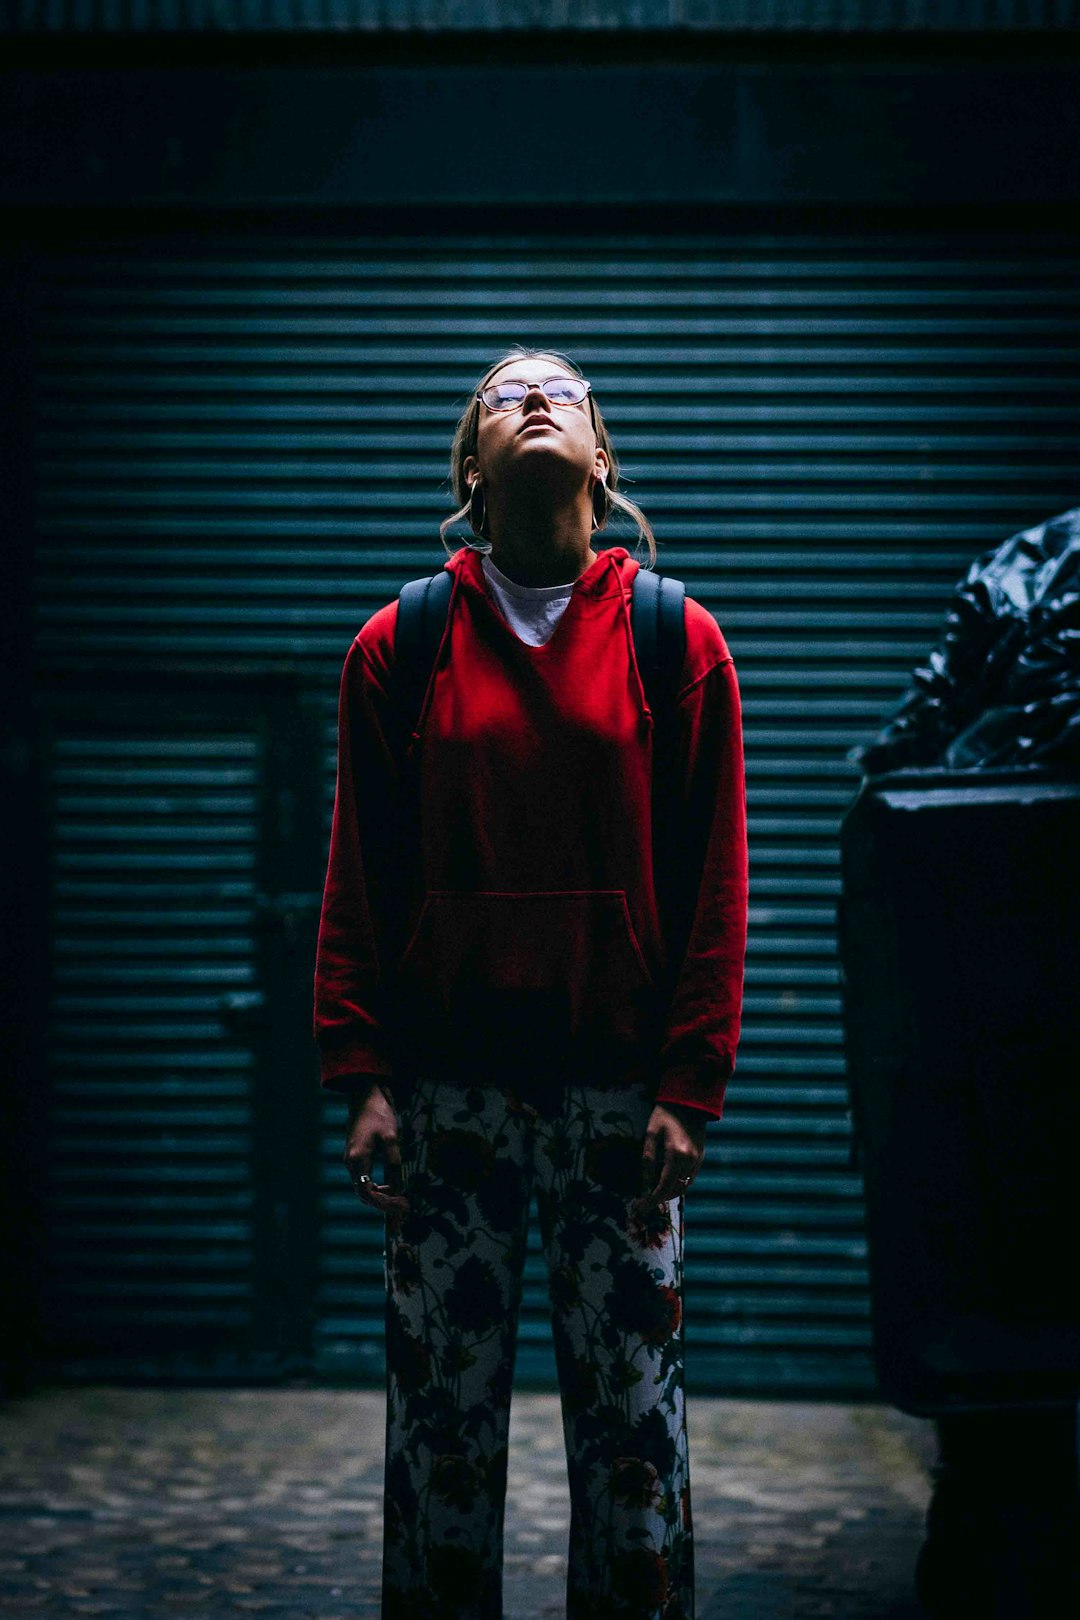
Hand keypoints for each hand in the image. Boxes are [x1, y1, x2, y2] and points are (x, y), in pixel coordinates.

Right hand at [342, 1082, 409, 1226]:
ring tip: (400, 1200)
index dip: (384, 1204)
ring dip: (381, 1197)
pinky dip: (377, 1188)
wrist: (364, 1095)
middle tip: (404, 1208)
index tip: (401, 1207)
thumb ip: (394, 1162)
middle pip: (364, 1194)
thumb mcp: (391, 1137)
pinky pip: (364, 1180)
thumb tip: (398, 1186)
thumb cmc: (378, 1113)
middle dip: (384, 1204)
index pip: (367, 1193)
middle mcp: (351, 1163)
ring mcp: (351, 1160)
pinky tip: (391, 1187)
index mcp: (358, 1159)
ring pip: (363, 1188)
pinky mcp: (355, 1157)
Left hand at [631, 1101, 708, 1212]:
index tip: (640, 1208)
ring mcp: (698, 1160)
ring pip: (683, 1187)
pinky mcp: (701, 1157)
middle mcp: (690, 1161)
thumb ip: (648, 1159)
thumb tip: (645, 1183)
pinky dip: (677, 1185)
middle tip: (642, 1201)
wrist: (689, 1101)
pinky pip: (689, 1179)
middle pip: (674, 1190)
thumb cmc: (665, 1114)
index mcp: (676, 1154)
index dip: (652, 1200)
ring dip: (668, 1193)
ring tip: (652, 1192)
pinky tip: (666, 1181)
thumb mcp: (651, 1133)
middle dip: (658, 1199)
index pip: (663, 1187)